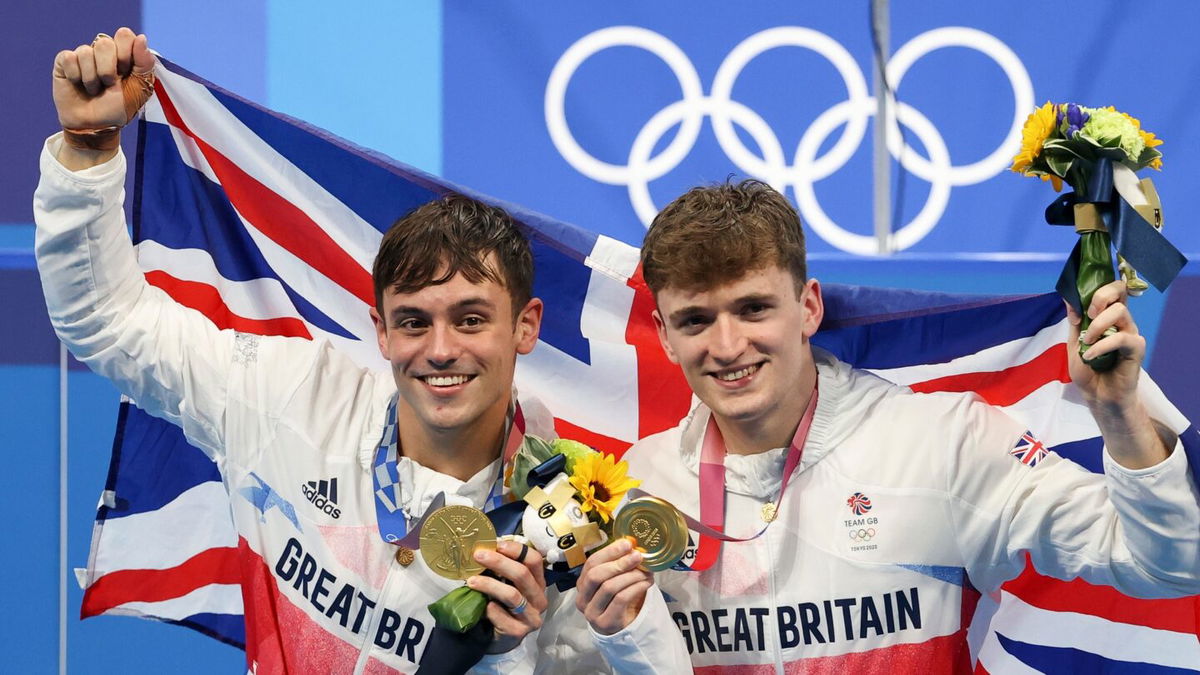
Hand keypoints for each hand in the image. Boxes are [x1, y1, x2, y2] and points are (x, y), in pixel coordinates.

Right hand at [52, 27, 154, 166]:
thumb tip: (141, 38)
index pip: (125, 35)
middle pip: (104, 42)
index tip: (126, 72)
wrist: (96, 126)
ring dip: (92, 78)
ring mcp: (84, 56)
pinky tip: (78, 85)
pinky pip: (69, 58)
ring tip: (94, 90)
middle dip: (108, 69)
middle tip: (109, 84)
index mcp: (124, 54)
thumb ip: (144, 64)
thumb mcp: (140, 89)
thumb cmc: (119, 108)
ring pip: (85, 51)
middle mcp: (103, 52)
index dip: (125, 53)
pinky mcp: (65, 62)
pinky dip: (76, 76)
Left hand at [467, 540, 547, 652]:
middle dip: (499, 562)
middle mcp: (539, 599)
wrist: (503, 637)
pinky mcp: (518, 631)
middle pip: (522, 575)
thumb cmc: (505, 605)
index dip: (516, 550)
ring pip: (512, 595)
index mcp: (538, 583)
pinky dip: (490, 609)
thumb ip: (503, 570)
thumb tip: (485, 549)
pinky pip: (502, 616)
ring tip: (471, 581)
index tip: (496, 544)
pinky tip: (483, 606)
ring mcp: (531, 617)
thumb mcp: (508, 585)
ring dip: (490, 584)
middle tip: (479, 556)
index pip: (534, 560)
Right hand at [576, 536, 652, 634]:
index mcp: (582, 584)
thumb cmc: (617, 600)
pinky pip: (621, 599)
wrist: (621, 628)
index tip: (627, 544)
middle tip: (637, 556)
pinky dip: (636, 587)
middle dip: (619, 563)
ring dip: (631, 575)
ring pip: (609, 587)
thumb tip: (633, 546)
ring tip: (646, 571)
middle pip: (596, 575)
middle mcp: (582, 598)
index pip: (591, 563)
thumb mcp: (613, 581)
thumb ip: (618, 565)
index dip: (609, 552)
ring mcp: (592, 612)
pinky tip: (646, 583)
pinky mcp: (606, 622)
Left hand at [1066, 280, 1172, 467]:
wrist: (1097, 396)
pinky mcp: (1136, 349)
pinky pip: (1122, 338)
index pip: (1113, 289)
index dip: (1101, 286)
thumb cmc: (1087, 370)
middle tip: (1089, 314)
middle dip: (1100, 297)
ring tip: (1086, 342)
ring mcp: (1130, 333)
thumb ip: (1074, 322)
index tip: (1084, 300)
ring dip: (1097, 326)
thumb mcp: (1074, 343)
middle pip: (1120, 292)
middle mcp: (1121, 321)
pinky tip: (1091, 356)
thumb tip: (1069, 300)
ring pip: (1120, 312)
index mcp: (1107, 317)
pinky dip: (1102, 345)